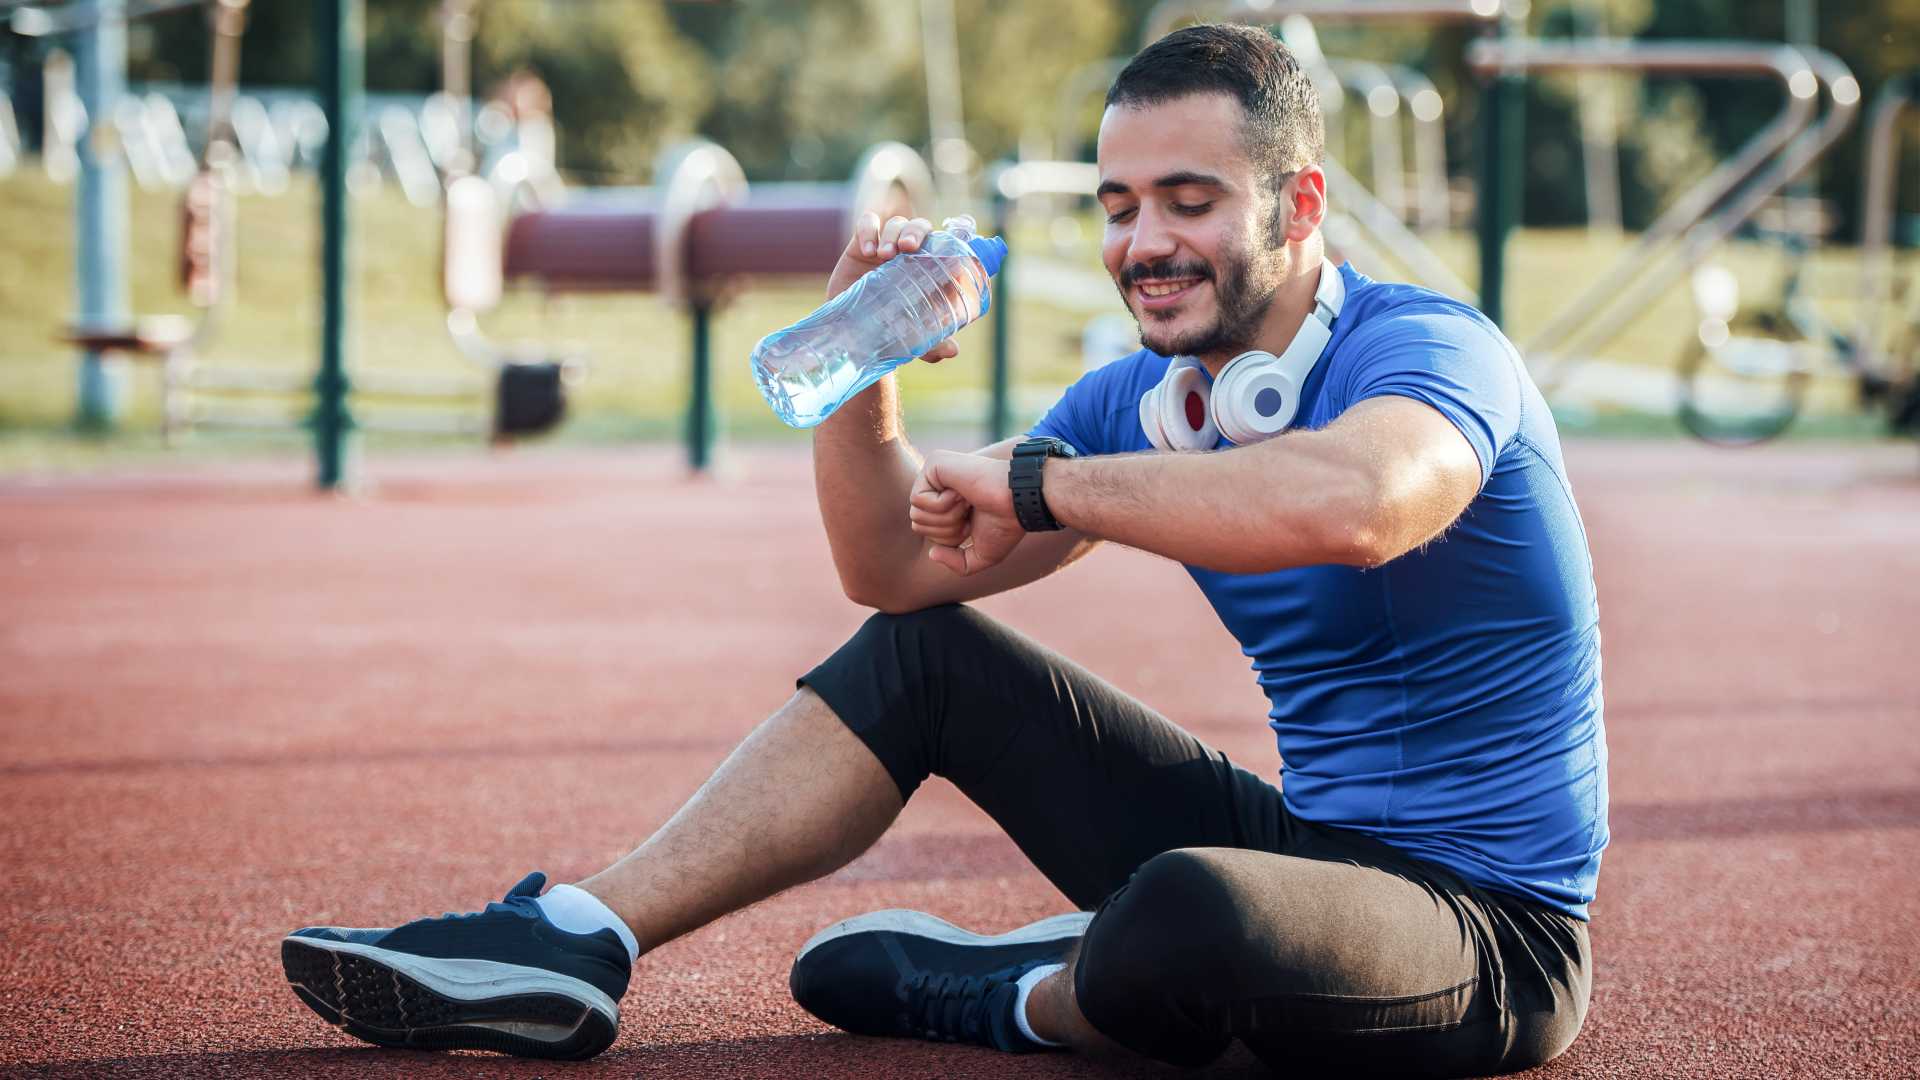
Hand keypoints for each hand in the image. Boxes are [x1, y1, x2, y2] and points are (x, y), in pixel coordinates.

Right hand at [825, 213, 959, 363]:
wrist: (847, 328)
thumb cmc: (886, 328)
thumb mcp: (907, 338)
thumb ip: (931, 344)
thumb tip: (953, 351)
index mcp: (927, 270)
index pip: (945, 248)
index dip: (951, 247)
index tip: (950, 260)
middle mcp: (909, 254)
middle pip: (920, 228)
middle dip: (917, 232)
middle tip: (909, 247)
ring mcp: (886, 246)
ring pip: (897, 224)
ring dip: (894, 233)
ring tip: (885, 254)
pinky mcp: (861, 242)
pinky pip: (867, 223)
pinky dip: (868, 231)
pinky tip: (867, 249)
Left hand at [910, 450, 1024, 574]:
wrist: (1019, 502)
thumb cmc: (1006, 524)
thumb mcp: (982, 555)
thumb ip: (958, 563)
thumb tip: (932, 553)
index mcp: (946, 503)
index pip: (925, 530)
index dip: (949, 538)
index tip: (972, 523)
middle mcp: (938, 486)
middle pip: (917, 523)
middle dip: (946, 530)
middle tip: (970, 513)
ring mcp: (935, 472)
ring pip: (916, 513)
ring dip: (947, 518)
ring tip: (967, 502)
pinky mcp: (934, 463)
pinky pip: (918, 499)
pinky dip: (943, 505)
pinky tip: (962, 493)